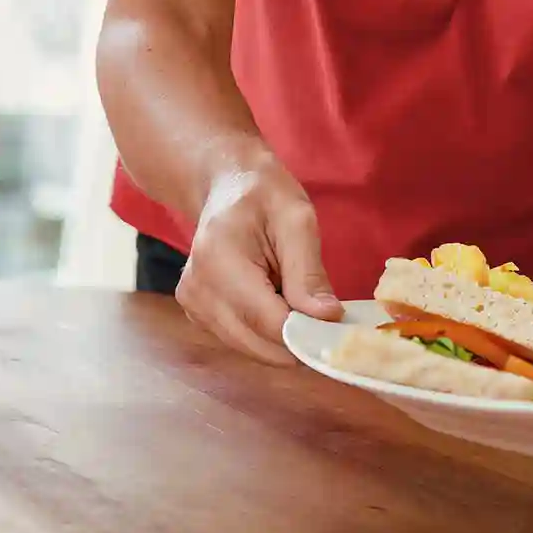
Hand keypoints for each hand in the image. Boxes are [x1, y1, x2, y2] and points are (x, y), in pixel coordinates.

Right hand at [176, 160, 340, 363]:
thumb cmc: (264, 195)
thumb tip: (327, 319)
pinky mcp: (197, 315)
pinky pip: (240, 339)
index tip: (340, 334)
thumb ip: (309, 272)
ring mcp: (193, 306)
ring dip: (282, 338)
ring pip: (249, 346)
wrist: (227, 186)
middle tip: (331, 324)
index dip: (306, 335)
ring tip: (302, 306)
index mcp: (218, 261)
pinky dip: (266, 333)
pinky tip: (279, 303)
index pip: (266, 320)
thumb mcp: (297, 220)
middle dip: (297, 341)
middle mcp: (197, 291)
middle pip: (256, 342)